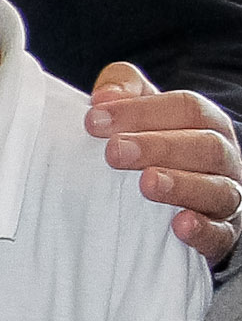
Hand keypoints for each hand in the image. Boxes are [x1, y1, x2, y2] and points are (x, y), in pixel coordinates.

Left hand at [89, 65, 237, 265]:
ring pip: (218, 189)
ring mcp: (227, 196)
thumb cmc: (148, 143)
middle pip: (205, 146)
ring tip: (147, 184)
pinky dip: (203, 229)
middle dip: (159, 147)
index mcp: (206, 122)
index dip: (141, 111)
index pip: (186, 108)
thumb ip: (122, 88)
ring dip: (181, 186)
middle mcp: (223, 157)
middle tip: (115, 152)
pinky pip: (221, 232)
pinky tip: (179, 225)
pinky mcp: (222, 232)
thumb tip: (103, 96)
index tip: (94, 120)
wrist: (165, 200)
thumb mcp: (135, 108)